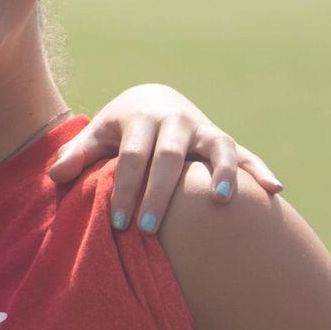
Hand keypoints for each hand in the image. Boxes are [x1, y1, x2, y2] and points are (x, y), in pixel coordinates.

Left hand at [46, 83, 281, 234]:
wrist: (152, 100)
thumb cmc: (118, 130)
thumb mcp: (95, 136)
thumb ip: (76, 154)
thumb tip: (55, 177)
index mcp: (140, 119)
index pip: (131, 157)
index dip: (124, 188)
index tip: (116, 222)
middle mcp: (175, 121)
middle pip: (168, 158)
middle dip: (158, 193)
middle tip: (148, 228)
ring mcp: (202, 130)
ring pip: (214, 148)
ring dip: (219, 172)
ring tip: (220, 201)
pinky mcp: (221, 141)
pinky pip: (245, 155)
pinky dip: (259, 170)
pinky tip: (275, 190)